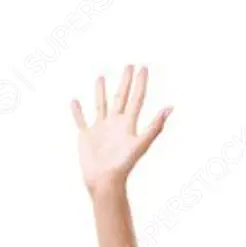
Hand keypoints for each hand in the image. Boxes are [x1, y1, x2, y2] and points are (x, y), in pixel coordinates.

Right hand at [71, 65, 171, 193]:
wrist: (106, 181)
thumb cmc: (124, 165)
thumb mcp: (141, 143)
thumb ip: (155, 126)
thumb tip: (170, 108)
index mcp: (128, 124)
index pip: (137, 99)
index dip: (140, 83)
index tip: (143, 67)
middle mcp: (115, 124)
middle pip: (121, 97)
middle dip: (125, 82)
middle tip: (129, 65)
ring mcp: (100, 129)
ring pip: (101, 105)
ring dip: (101, 92)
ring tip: (101, 77)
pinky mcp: (87, 136)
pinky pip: (81, 120)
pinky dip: (77, 111)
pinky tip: (75, 101)